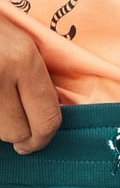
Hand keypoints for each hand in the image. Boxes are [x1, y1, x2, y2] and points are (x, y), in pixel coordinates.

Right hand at [0, 14, 60, 153]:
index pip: (48, 119)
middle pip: (17, 132)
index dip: (42, 139)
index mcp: (23, 58)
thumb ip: (32, 79)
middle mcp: (2, 68)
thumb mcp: (16, 43)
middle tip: (7, 125)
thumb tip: (43, 124)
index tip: (31, 144)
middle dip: (13, 135)